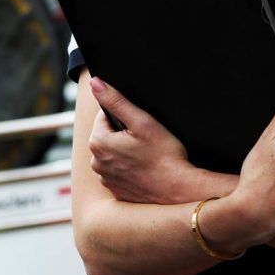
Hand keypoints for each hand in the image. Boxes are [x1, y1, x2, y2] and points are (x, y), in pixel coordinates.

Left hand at [88, 78, 234, 203]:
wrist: (178, 191)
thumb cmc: (163, 155)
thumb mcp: (142, 121)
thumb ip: (116, 101)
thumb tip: (96, 83)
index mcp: (98, 143)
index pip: (104, 116)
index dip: (125, 116)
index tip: (141, 124)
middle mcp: (96, 163)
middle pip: (108, 135)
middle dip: (124, 133)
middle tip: (147, 139)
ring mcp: (106, 179)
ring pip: (114, 153)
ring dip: (126, 150)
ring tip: (148, 154)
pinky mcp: (116, 191)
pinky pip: (119, 171)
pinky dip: (129, 168)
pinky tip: (146, 168)